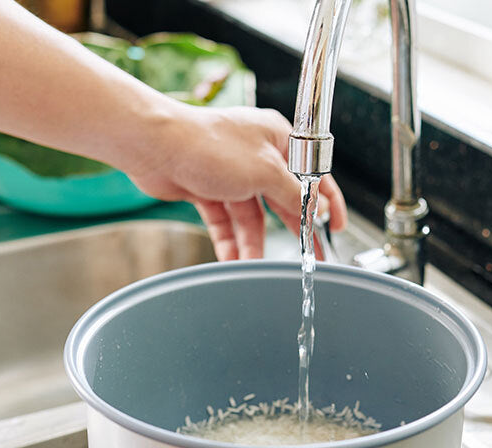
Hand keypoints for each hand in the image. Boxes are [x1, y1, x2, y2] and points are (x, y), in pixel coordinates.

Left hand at [126, 105, 348, 260]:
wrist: (155, 146)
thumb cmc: (208, 144)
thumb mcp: (266, 171)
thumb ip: (295, 194)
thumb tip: (316, 210)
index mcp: (278, 139)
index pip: (312, 174)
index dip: (326, 202)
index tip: (336, 226)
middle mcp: (256, 154)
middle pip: (282, 199)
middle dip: (292, 231)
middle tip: (308, 258)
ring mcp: (231, 173)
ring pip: (251, 216)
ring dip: (253, 242)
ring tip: (257, 265)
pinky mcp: (207, 188)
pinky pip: (225, 221)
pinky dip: (229, 240)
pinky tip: (233, 260)